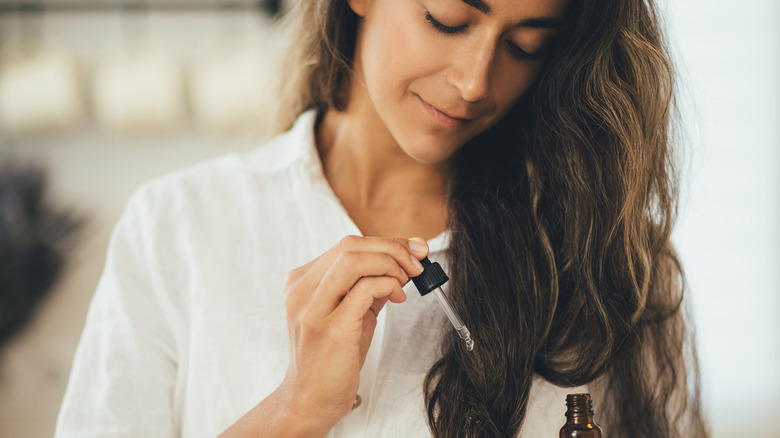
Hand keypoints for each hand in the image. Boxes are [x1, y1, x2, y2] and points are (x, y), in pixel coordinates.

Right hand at [280, 236, 428, 428]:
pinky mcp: (331, 327)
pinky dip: (388, 284)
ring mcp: (313, 308)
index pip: (347, 246)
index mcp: (303, 282)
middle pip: (350, 246)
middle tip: (417, 263)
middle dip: (392, 249)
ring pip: (354, 259)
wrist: (309, 399)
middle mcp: (302, 290)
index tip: (413, 250)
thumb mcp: (350, 313)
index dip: (386, 242)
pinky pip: (364, 289)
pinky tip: (397, 296)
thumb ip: (371, 286)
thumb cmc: (330, 358)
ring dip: (390, 263)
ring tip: (406, 279)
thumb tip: (404, 261)